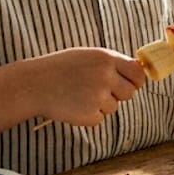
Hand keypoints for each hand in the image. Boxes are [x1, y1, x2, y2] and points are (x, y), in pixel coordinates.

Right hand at [28, 47, 145, 125]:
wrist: (35, 84)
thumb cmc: (62, 68)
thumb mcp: (88, 56)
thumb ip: (112, 63)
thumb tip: (138, 71)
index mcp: (106, 59)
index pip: (138, 73)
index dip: (137, 80)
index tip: (132, 84)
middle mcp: (105, 77)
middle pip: (130, 93)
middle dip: (118, 94)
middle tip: (99, 90)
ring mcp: (98, 97)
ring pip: (113, 107)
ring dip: (101, 104)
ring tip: (79, 94)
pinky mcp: (90, 115)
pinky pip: (99, 118)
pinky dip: (89, 115)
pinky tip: (74, 105)